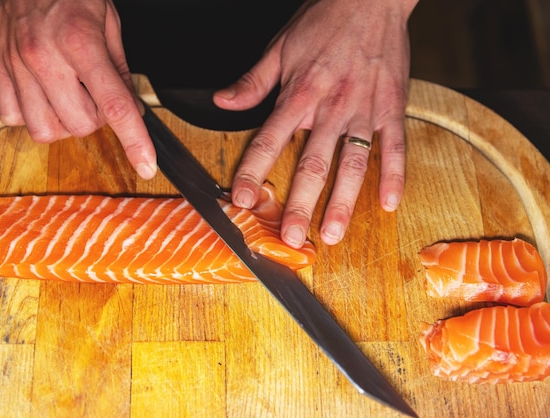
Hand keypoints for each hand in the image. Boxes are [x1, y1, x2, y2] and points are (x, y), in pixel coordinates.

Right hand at [0, 0, 156, 178]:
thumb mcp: (108, 22)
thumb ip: (120, 69)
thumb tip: (131, 110)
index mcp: (80, 42)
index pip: (113, 105)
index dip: (134, 140)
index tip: (146, 164)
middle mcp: (44, 57)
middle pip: (80, 125)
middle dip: (97, 119)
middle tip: (96, 95)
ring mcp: (16, 65)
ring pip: (45, 130)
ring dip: (65, 122)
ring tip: (69, 96)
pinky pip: (13, 118)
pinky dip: (32, 116)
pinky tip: (43, 95)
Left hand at [214, 0, 417, 246]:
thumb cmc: (323, 21)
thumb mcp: (279, 47)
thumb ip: (252, 81)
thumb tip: (221, 103)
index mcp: (298, 95)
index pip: (269, 141)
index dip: (253, 172)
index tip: (242, 200)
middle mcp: (330, 108)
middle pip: (312, 164)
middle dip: (300, 205)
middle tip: (292, 238)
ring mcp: (364, 110)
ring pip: (353, 164)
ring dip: (344, 202)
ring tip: (334, 233)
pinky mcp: (392, 107)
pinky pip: (395, 147)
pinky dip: (395, 175)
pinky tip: (390, 203)